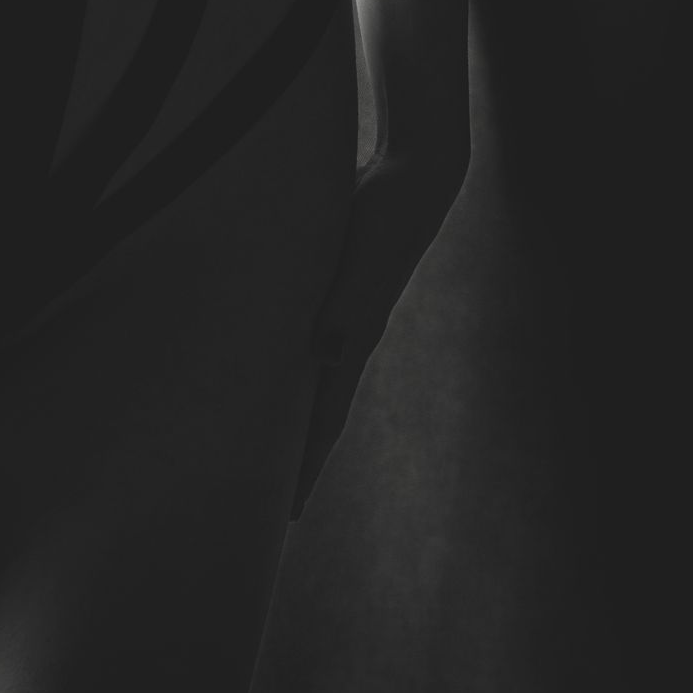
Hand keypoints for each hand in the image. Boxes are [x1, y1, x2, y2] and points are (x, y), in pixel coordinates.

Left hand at [290, 146, 464, 520]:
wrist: (416, 178)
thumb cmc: (385, 215)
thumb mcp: (362, 258)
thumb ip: (345, 301)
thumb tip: (327, 349)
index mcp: (354, 339)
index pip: (324, 418)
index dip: (306, 465)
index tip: (289, 514)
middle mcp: (351, 334)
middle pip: (321, 411)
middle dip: (300, 458)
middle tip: (279, 504)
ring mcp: (348, 311)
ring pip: (314, 378)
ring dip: (297, 416)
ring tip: (276, 447)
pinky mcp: (340, 284)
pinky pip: (311, 340)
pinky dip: (294, 366)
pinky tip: (282, 365)